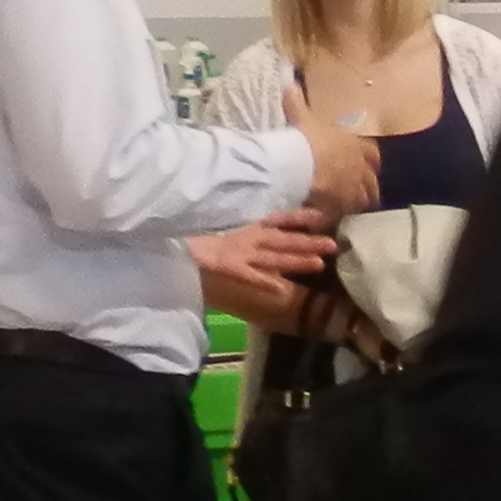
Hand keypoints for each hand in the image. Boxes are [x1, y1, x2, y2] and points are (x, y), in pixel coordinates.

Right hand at [190, 214, 334, 329]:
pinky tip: (281, 288)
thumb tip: (250, 211)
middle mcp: (245, 237)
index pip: (278, 219)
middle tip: (334, 245)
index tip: (322, 217)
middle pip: (282, 241)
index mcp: (244, 224)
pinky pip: (246, 275)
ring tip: (320, 264)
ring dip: (295, 260)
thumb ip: (234, 218)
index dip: (299, 218)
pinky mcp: (222, 264)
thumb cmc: (189, 224)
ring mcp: (235, 250)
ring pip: (272, 257)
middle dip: (308, 243)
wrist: (165, 228)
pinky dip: (263, 281)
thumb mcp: (216, 217)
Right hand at [299, 112, 383, 219]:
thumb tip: (289, 82)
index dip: (370, 158)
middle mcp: (361, 168)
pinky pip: (347, 213)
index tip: (367, 162)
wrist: (300, 164)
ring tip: (349, 203)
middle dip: (368, 184)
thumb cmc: (305, 137)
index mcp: (356, 145)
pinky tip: (335, 214)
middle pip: (373, 180)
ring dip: (359, 200)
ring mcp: (354, 189)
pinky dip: (343, 213)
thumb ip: (297, 102)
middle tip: (360, 188)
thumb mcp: (302, 117)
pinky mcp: (343, 207)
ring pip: (365, 198)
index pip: (372, 154)